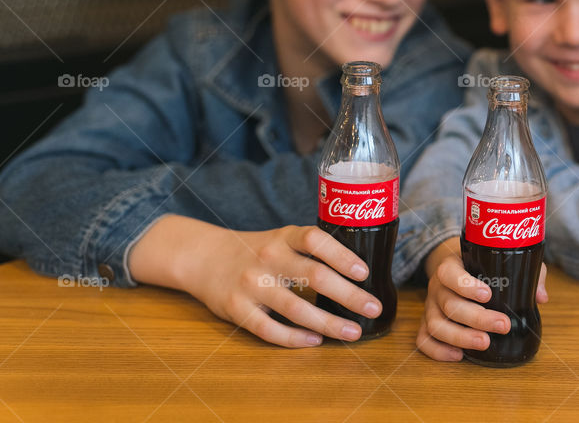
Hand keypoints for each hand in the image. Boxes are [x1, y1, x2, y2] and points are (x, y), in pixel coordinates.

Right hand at [129, 215, 381, 347]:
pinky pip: (269, 329)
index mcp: (284, 237)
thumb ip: (312, 250)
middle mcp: (268, 258)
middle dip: (348, 295)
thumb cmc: (257, 250)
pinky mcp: (237, 309)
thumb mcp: (282, 238)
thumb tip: (360, 272)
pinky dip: (294, 338)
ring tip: (353, 333)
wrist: (205, 258)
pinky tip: (315, 341)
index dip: (341, 255)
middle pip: (313, 276)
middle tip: (373, 307)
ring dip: (328, 323)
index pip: (315, 240)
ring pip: (295, 308)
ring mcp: (251, 285)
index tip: (364, 272)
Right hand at [415, 237, 547, 361]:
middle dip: (477, 318)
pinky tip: (459, 355)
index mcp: (451, 267)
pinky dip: (438, 350)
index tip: (488, 295)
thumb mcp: (501, 259)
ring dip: (460, 336)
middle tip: (502, 325)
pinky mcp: (427, 324)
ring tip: (485, 343)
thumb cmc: (481, 265)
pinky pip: (424, 340)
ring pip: (436, 325)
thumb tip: (541, 297)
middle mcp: (437, 287)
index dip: (466, 285)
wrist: (454, 265)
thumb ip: (524, 272)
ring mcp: (430, 307)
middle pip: (449, 304)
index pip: (449, 273)